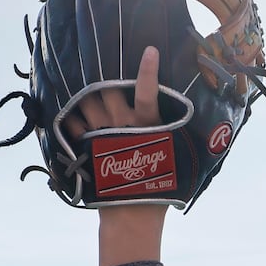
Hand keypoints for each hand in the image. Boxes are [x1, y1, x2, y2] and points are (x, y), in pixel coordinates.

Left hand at [77, 47, 169, 265]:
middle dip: (101, 75)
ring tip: (80, 81)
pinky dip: (71, 116)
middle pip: (106, 89)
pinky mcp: (87, 147)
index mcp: (148, 126)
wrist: (131, 216)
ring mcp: (102, 134)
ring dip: (82, 92)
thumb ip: (168, 136)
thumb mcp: (170, 158)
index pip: (148, 92)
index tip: (149, 49)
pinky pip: (73, 123)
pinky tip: (70, 112)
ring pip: (86, 102)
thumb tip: (194, 129)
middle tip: (98, 59)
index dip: (147, 71)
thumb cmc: (158, 188)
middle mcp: (122, 125)